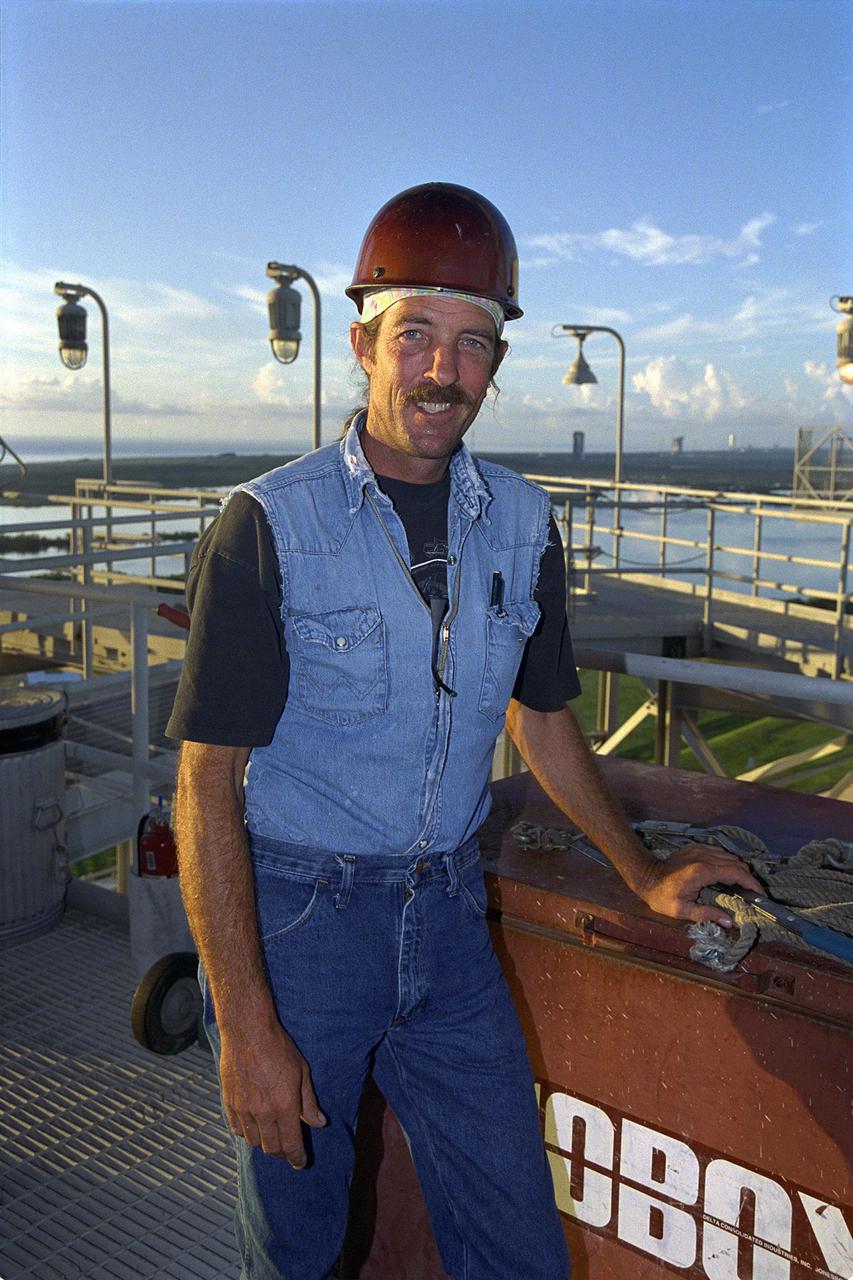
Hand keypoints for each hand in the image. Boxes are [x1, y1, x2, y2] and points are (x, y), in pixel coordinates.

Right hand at [219, 1022, 326, 1168]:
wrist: (247, 1032)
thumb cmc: (278, 1048)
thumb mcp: (302, 1072)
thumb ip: (309, 1102)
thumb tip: (319, 1123)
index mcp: (284, 1106)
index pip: (291, 1144)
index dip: (297, 1158)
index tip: (300, 1164)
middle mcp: (263, 1113)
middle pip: (272, 1148)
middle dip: (282, 1153)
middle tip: (288, 1150)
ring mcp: (244, 1109)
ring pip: (254, 1142)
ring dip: (264, 1143)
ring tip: (271, 1136)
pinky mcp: (229, 1103)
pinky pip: (237, 1129)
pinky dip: (247, 1133)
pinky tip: (254, 1126)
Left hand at [633, 842, 764, 926]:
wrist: (646, 877)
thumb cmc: (662, 897)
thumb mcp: (682, 910)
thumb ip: (706, 915)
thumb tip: (730, 922)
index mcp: (702, 871)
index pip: (736, 872)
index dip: (752, 883)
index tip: (760, 894)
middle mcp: (703, 856)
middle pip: (736, 862)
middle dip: (747, 877)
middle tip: (751, 894)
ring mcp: (699, 849)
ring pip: (729, 855)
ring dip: (738, 869)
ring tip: (741, 886)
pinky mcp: (695, 847)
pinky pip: (718, 852)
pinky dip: (726, 862)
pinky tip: (725, 875)